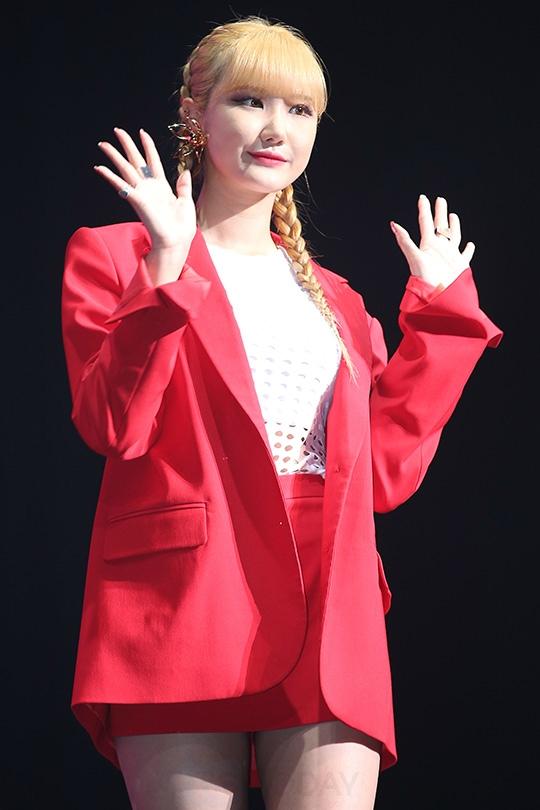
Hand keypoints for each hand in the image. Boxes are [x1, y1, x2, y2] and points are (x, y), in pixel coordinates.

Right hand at [94, 127, 196, 251]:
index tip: (142, 132)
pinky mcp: (137, 200)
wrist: (176, 241)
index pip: (153, 160)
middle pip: (135, 160)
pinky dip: (110, 177)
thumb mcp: (186, 201)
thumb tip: (185, 171)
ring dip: (114, 156)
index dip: (148, 146)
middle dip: (126, 145)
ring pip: (125, 169)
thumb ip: (184, 186)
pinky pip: (121, 185)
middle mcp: (149, 187)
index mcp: (162, 186)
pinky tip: (99, 168)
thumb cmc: (181, 226)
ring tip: (102, 144)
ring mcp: (142, 193)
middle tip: (117, 130)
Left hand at [390, 195, 474, 287]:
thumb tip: (393, 224)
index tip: (423, 197)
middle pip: (439, 225)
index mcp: (428, 244)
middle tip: (440, 199)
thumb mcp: (414, 257)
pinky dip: (468, 249)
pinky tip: (470, 245)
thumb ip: (405, 241)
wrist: (437, 297)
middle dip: (439, 212)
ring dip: (453, 226)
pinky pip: (465, 255)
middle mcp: (438, 248)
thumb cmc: (424, 279)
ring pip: (452, 236)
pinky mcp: (459, 265)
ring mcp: (449, 256)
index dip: (424, 209)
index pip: (425, 222)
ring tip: (452, 215)